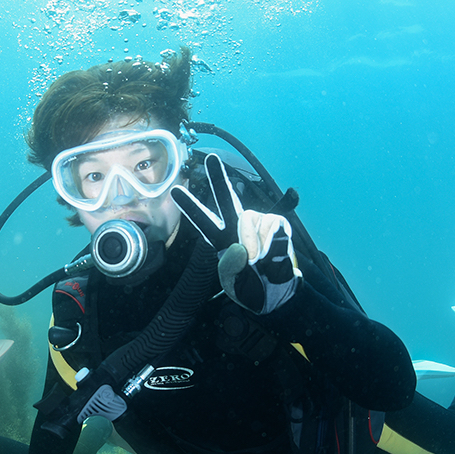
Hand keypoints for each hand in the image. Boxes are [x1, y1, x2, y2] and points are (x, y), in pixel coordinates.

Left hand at [171, 153, 301, 313]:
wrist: (279, 295)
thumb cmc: (252, 288)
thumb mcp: (234, 284)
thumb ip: (230, 267)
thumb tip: (237, 246)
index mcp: (221, 240)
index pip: (202, 220)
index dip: (190, 205)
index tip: (175, 190)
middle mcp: (238, 227)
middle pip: (225, 198)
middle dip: (218, 177)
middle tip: (211, 158)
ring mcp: (258, 223)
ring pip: (249, 219)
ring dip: (254, 243)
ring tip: (260, 261)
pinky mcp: (277, 224)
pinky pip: (270, 225)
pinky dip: (271, 242)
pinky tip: (272, 254)